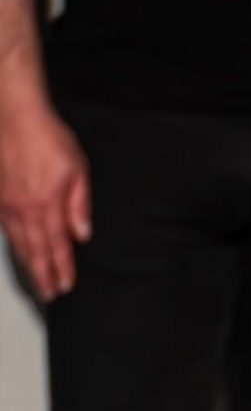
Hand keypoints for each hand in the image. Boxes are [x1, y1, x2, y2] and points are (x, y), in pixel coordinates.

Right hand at [0, 96, 90, 300]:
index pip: (57, 246)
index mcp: (47, 205)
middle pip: (34, 251)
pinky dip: (13, 244)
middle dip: (42, 275)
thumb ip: (79, 204)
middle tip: (48, 295)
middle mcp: (24, 209)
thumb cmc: (48, 138)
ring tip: (34, 281)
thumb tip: (82, 234)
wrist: (16, 115)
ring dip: (26, 264)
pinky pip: (5, 227)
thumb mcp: (77, 169)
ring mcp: (7, 203)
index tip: (65, 286)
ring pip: (17, 242)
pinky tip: (17, 251)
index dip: (62, 268)